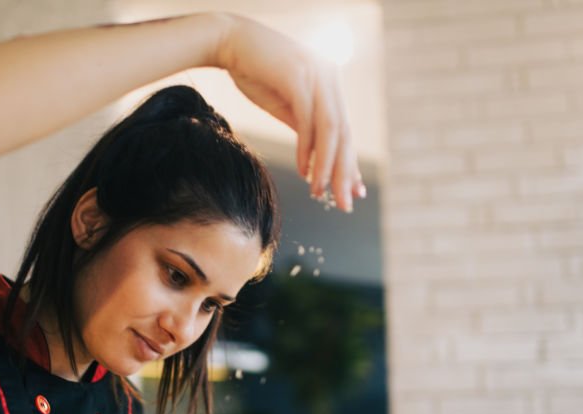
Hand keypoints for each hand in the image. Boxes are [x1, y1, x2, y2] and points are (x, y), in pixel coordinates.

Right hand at [214, 14, 363, 211]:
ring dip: (326, 166)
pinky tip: (304, 171)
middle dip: (344, 173)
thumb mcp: (285, 105)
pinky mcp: (297, 78)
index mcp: (330, 83)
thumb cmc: (256, 73)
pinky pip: (308, 122)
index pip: (345, 131)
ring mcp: (316, 76)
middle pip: (344, 135)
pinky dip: (308, 150)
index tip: (353, 192)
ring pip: (331, 131)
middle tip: (345, 204)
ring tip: (320, 193)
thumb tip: (317, 159)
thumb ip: (305, 127)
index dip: (349, 164)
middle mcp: (330, 78)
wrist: (229, 41)